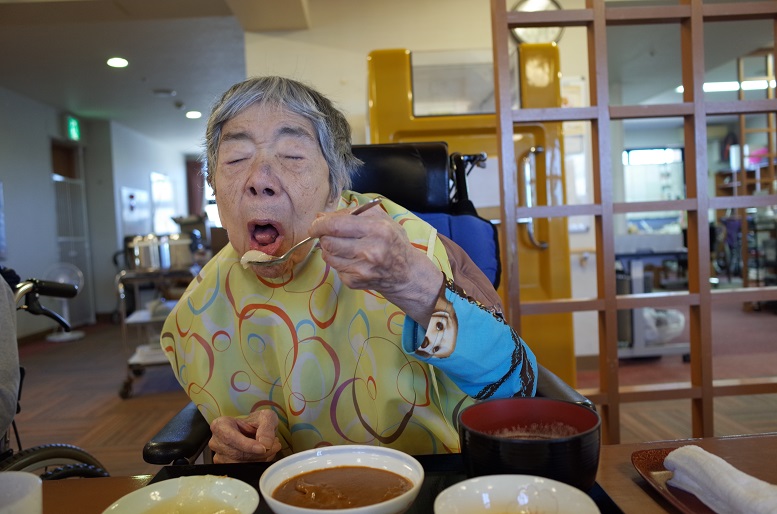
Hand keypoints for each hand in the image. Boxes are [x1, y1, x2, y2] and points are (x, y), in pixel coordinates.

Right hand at [208, 409, 281, 463]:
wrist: (254, 431)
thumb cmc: (256, 422)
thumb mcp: (265, 417)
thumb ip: (266, 427)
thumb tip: (265, 444)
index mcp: (220, 425)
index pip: (230, 438)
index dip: (247, 445)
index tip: (263, 448)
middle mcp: (215, 442)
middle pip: (236, 453)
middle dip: (258, 453)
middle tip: (275, 446)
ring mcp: (219, 457)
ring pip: (240, 464)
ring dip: (260, 459)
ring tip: (272, 448)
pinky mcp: (226, 467)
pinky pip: (242, 470)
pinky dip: (257, 463)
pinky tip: (265, 455)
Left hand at [309, 203, 442, 325]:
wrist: (406, 274)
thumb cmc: (393, 241)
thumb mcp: (381, 219)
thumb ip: (353, 213)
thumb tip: (322, 217)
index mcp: (377, 230)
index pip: (336, 226)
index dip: (320, 225)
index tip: (315, 225)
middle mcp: (370, 251)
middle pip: (328, 242)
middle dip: (324, 236)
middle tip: (329, 234)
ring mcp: (362, 269)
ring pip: (328, 256)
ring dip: (329, 249)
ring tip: (342, 246)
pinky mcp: (355, 282)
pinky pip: (334, 268)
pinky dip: (337, 262)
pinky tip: (350, 259)